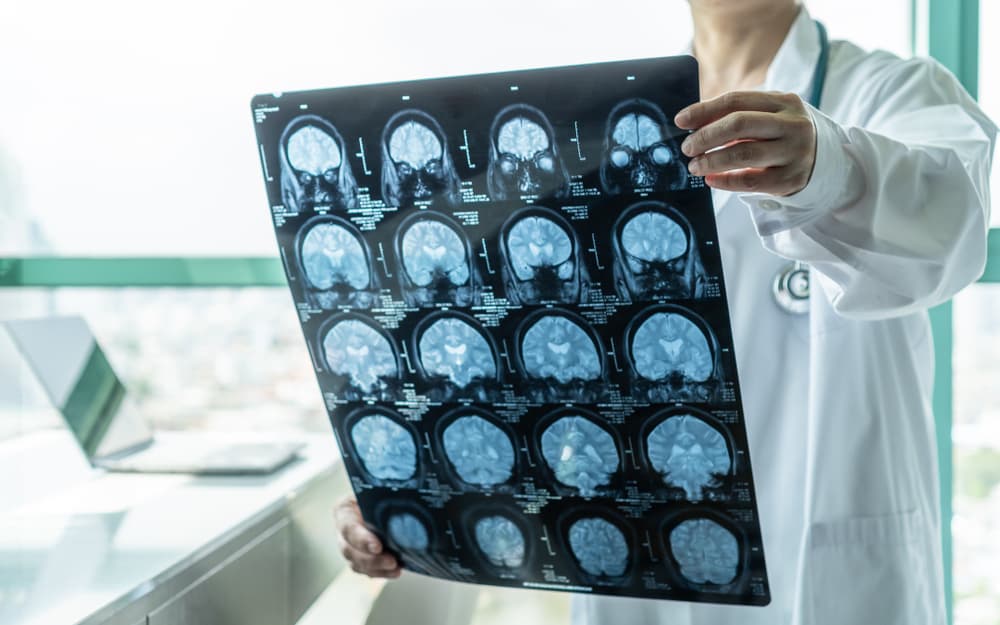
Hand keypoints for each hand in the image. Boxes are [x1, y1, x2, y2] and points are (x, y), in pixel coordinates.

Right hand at [334, 497, 401, 578]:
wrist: (384, 498)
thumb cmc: (381, 489)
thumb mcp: (381, 487)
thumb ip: (387, 493)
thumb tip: (405, 497)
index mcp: (344, 509)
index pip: (348, 526)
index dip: (361, 539)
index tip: (378, 546)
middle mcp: (343, 530)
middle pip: (350, 549)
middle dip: (371, 559)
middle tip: (391, 560)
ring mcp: (350, 546)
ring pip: (357, 563)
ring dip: (377, 568)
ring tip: (396, 568)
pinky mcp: (360, 558)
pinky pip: (367, 570)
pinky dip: (381, 573)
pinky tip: (395, 571)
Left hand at [674, 91, 816, 195]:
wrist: (825, 161)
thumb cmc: (784, 135)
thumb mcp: (770, 116)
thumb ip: (738, 114)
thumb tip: (692, 122)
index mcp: (785, 102)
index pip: (737, 100)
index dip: (705, 110)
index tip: (681, 120)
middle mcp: (793, 125)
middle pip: (739, 124)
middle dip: (706, 136)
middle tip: (688, 147)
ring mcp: (794, 152)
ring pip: (743, 154)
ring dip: (711, 160)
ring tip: (695, 165)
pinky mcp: (790, 180)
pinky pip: (750, 181)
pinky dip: (725, 181)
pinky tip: (711, 179)